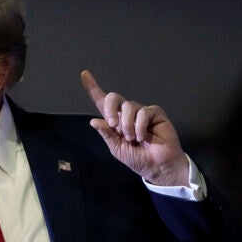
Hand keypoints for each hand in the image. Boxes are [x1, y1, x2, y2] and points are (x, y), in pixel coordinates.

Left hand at [81, 70, 188, 186]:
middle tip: (113, 125)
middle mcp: (127, 113)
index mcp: (115, 121)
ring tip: (133, 139)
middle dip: (110, 109)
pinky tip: (143, 136)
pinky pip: (143, 112)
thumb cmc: (138, 158)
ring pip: (129, 106)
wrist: (156, 166)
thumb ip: (106, 134)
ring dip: (128, 125)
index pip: (102, 102)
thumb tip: (93, 121)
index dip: (93, 88)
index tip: (84, 74)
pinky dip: (140, 126)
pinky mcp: (155, 113)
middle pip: (114, 97)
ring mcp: (141, 111)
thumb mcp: (117, 148)